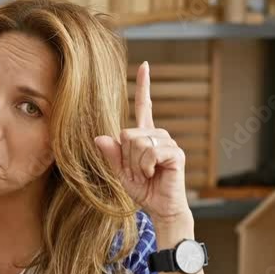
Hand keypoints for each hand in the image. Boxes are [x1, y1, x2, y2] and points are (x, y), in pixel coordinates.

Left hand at [95, 61, 191, 225]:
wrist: (160, 208)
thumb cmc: (143, 190)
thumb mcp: (120, 172)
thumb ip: (111, 155)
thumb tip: (99, 138)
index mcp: (145, 135)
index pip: (145, 105)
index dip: (144, 86)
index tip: (144, 65)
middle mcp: (158, 135)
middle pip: (127, 134)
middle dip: (126, 158)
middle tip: (137, 172)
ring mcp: (168, 143)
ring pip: (137, 144)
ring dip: (135, 165)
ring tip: (146, 174)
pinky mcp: (175, 153)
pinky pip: (150, 153)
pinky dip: (145, 167)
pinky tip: (153, 174)